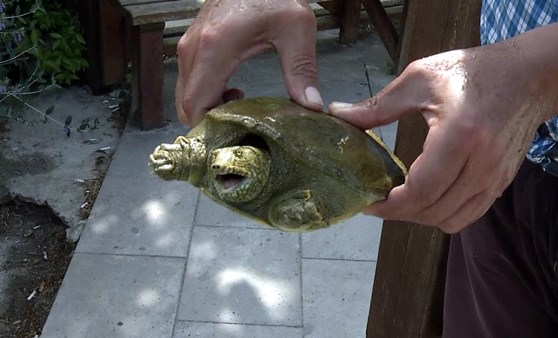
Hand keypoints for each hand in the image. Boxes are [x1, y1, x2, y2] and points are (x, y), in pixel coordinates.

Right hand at [175, 0, 323, 125]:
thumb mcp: (297, 29)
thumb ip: (302, 69)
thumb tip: (310, 106)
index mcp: (215, 47)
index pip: (196, 103)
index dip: (208, 128)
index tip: (232, 138)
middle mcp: (194, 48)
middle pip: (186, 105)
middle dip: (209, 124)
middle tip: (240, 130)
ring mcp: (188, 46)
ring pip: (185, 95)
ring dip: (208, 109)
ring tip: (240, 110)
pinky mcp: (192, 44)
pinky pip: (189, 82)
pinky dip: (205, 96)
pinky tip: (232, 94)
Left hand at [329, 25, 557, 232]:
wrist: (528, 76)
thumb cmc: (473, 72)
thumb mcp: (420, 79)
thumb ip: (379, 105)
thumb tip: (339, 115)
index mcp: (460, 135)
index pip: (421, 190)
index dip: (390, 206)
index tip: (368, 203)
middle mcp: (482, 163)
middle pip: (433, 210)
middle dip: (399, 213)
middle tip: (377, 201)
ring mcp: (495, 177)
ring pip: (451, 219)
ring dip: (420, 217)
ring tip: (399, 201)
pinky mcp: (501, 182)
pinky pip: (468, 215)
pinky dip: (442, 215)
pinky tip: (426, 199)